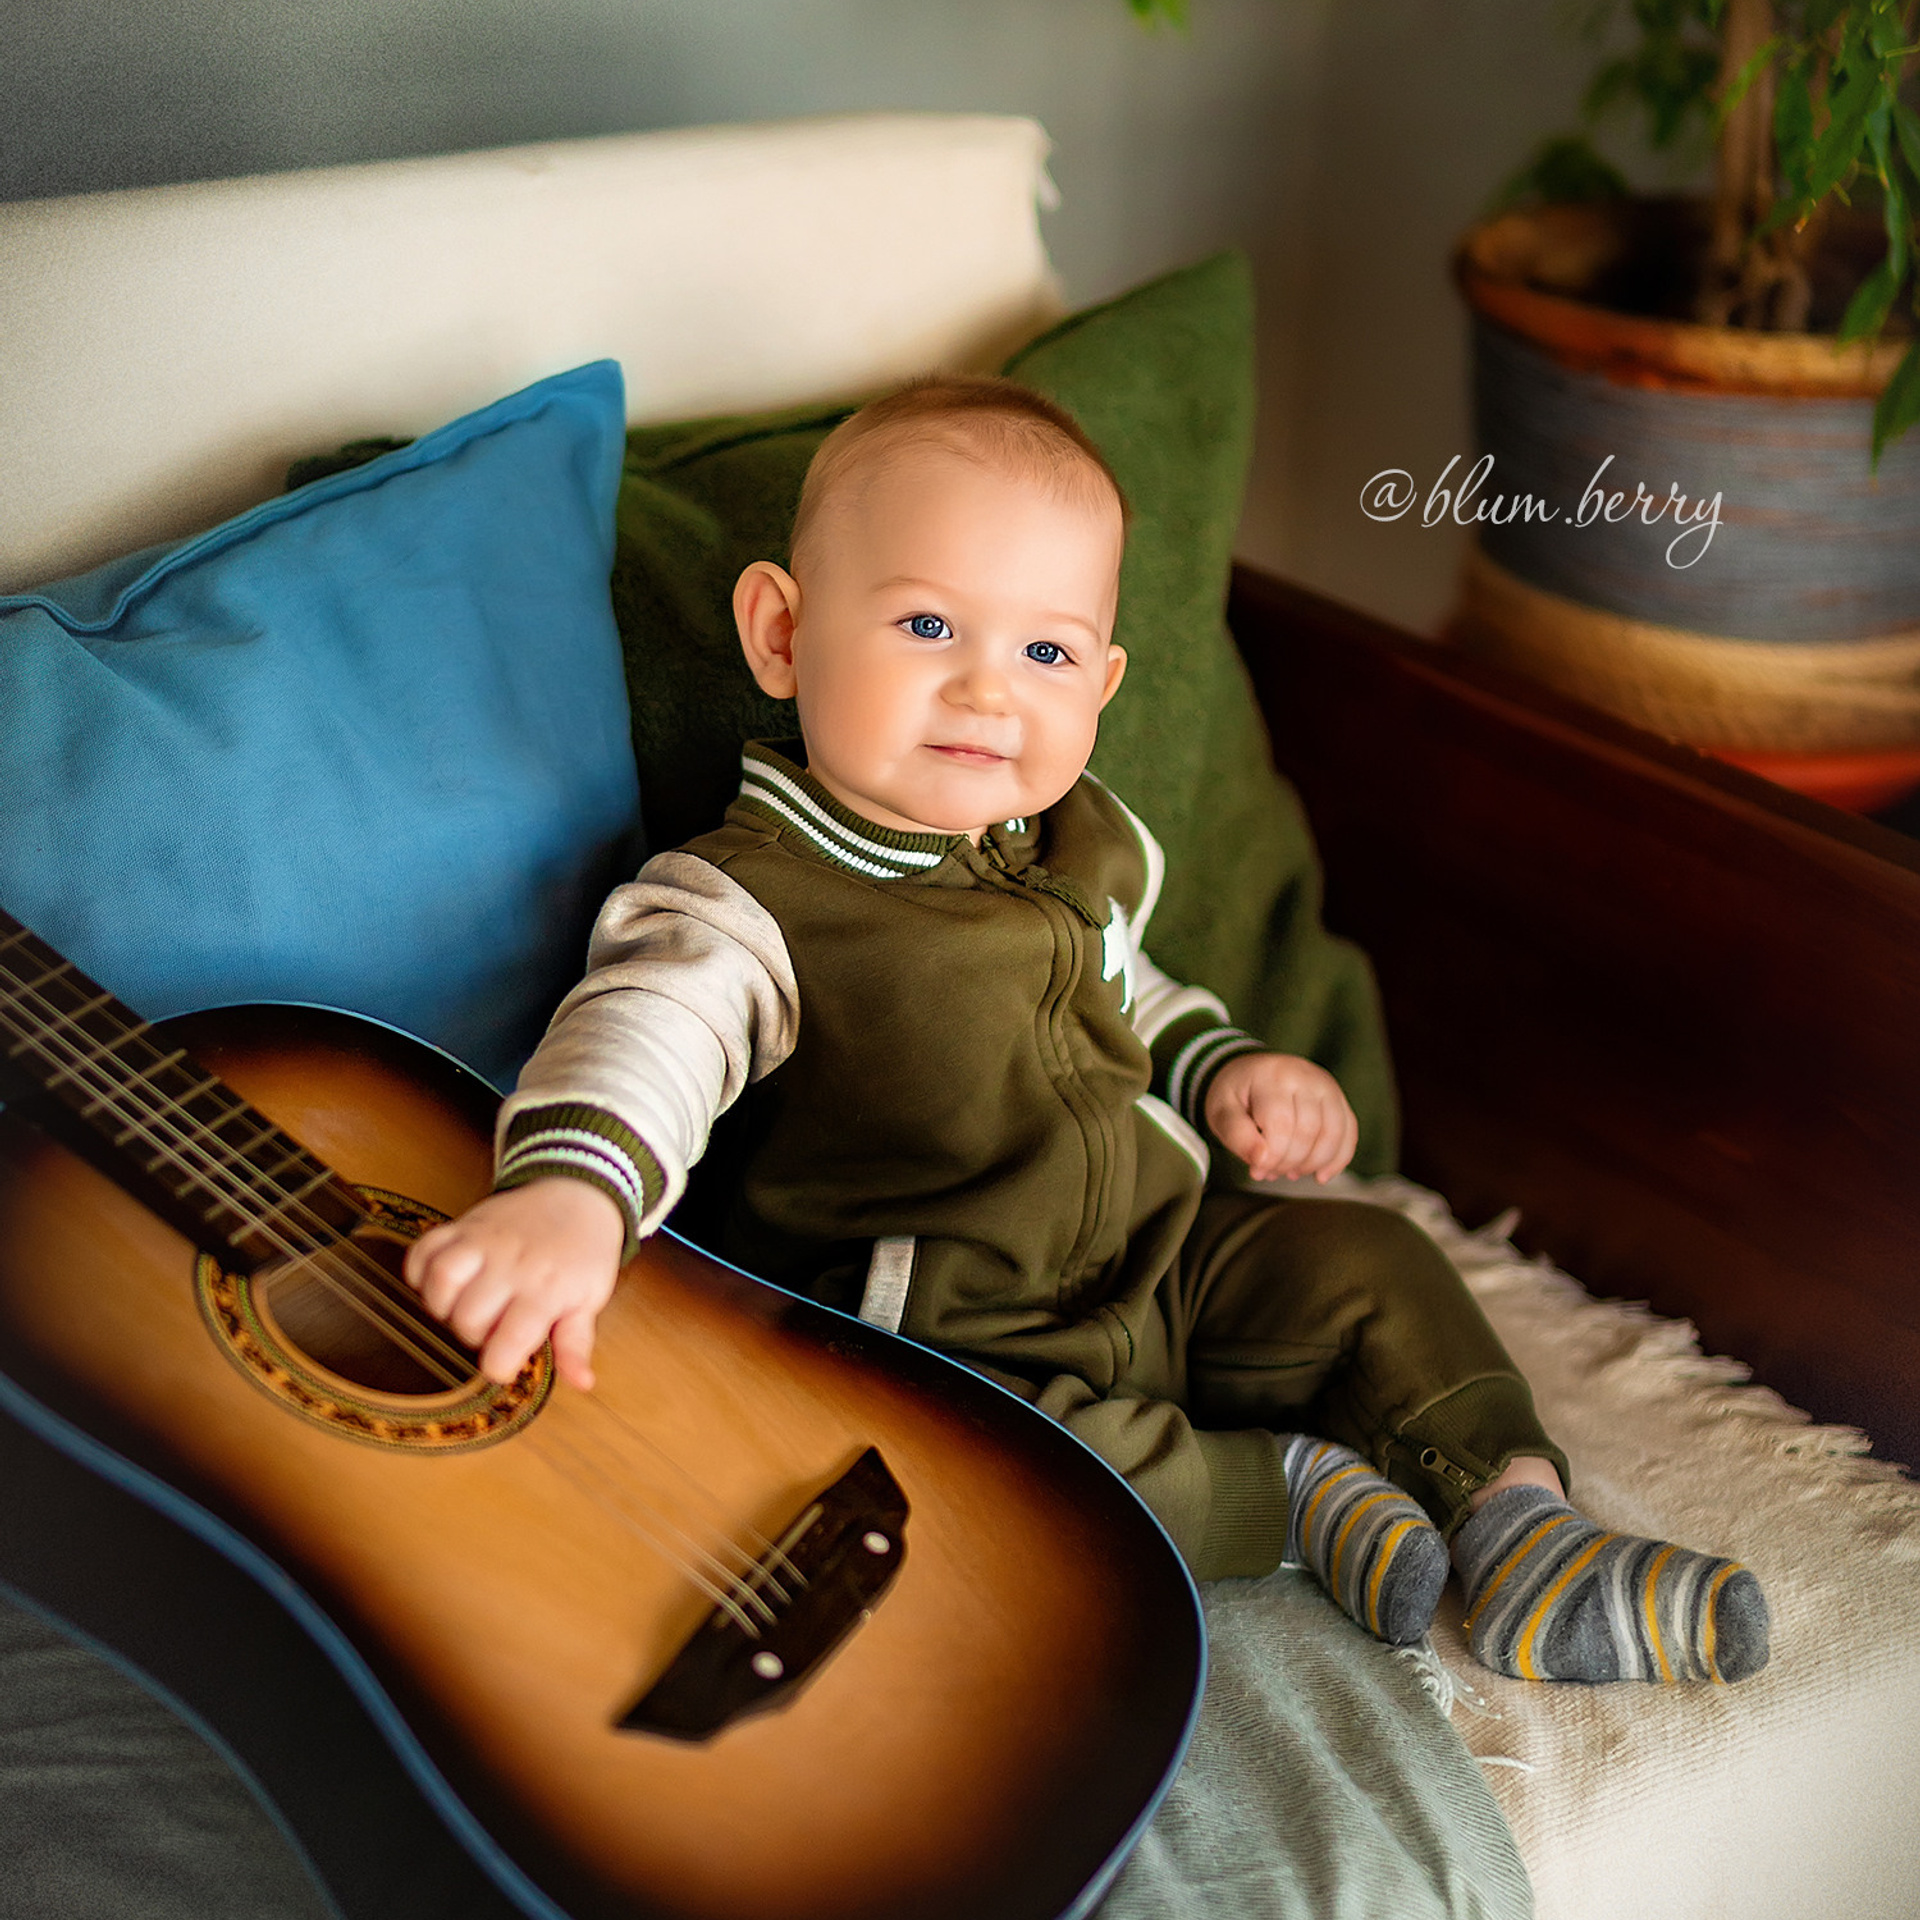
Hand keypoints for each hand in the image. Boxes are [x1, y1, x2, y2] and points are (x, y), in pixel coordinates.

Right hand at [402, 1178, 625, 1390]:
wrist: (578, 1194)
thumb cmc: (584, 1253)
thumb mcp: (589, 1300)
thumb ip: (576, 1344)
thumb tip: (581, 1384)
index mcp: (546, 1290)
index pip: (508, 1343)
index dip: (499, 1367)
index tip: (504, 1365)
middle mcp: (511, 1265)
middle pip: (469, 1318)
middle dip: (475, 1335)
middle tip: (494, 1327)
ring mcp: (484, 1242)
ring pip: (442, 1280)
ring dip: (443, 1305)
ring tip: (463, 1306)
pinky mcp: (463, 1225)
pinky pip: (424, 1249)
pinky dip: (419, 1271)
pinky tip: (440, 1283)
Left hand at [1204, 1052, 1357, 1185]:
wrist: (1249, 1073)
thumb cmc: (1235, 1095)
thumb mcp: (1221, 1112)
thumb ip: (1237, 1136)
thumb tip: (1262, 1161)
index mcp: (1272, 1075)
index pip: (1282, 1124)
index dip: (1272, 1156)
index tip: (1257, 1169)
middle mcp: (1305, 1075)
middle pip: (1309, 1131)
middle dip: (1290, 1162)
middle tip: (1271, 1171)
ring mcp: (1326, 1086)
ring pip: (1334, 1134)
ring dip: (1313, 1163)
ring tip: (1291, 1171)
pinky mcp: (1338, 1098)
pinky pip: (1349, 1131)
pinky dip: (1338, 1159)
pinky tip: (1320, 1175)